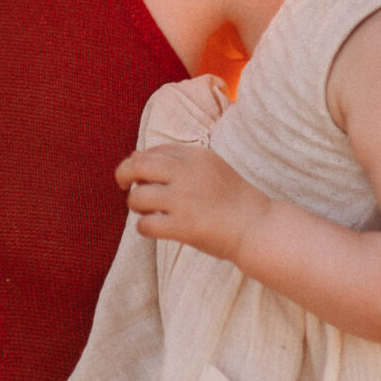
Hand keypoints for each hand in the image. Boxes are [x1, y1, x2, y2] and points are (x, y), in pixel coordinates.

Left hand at [115, 143, 270, 261]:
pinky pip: (144, 225)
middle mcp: (187, 173)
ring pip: (136, 198)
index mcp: (195, 155)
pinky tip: (154, 228)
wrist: (258, 227)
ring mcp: (184, 200)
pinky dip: (144, 227)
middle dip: (122, 175)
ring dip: (136, 205)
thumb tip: (133, 155)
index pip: (152, 152)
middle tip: (124, 185)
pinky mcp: (183, 227)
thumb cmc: (230, 198)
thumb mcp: (208, 167)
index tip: (146, 177)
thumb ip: (174, 159)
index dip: (141, 163)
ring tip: (148, 211)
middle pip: (135, 166)